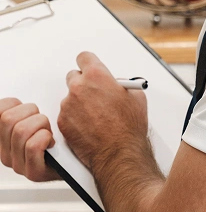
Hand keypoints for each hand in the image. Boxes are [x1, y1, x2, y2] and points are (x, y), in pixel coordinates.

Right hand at [0, 97, 59, 181]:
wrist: (74, 163)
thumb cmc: (56, 139)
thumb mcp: (36, 120)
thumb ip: (23, 112)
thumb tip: (14, 100)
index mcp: (3, 137)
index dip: (14, 104)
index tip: (28, 110)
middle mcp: (5, 152)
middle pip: (8, 119)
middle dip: (32, 112)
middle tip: (42, 121)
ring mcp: (18, 165)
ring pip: (21, 130)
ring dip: (42, 124)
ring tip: (48, 131)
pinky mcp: (33, 173)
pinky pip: (33, 145)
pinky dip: (45, 137)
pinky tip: (51, 142)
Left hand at [58, 51, 148, 172]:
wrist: (119, 154)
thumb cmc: (128, 128)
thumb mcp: (136, 97)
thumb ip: (122, 85)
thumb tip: (116, 84)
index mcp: (97, 76)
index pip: (84, 57)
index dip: (88, 63)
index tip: (90, 67)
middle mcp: (79, 87)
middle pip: (73, 76)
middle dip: (83, 83)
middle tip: (93, 94)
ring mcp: (68, 105)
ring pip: (70, 98)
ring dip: (79, 103)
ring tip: (95, 117)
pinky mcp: (62, 122)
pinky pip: (66, 115)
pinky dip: (75, 119)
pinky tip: (89, 127)